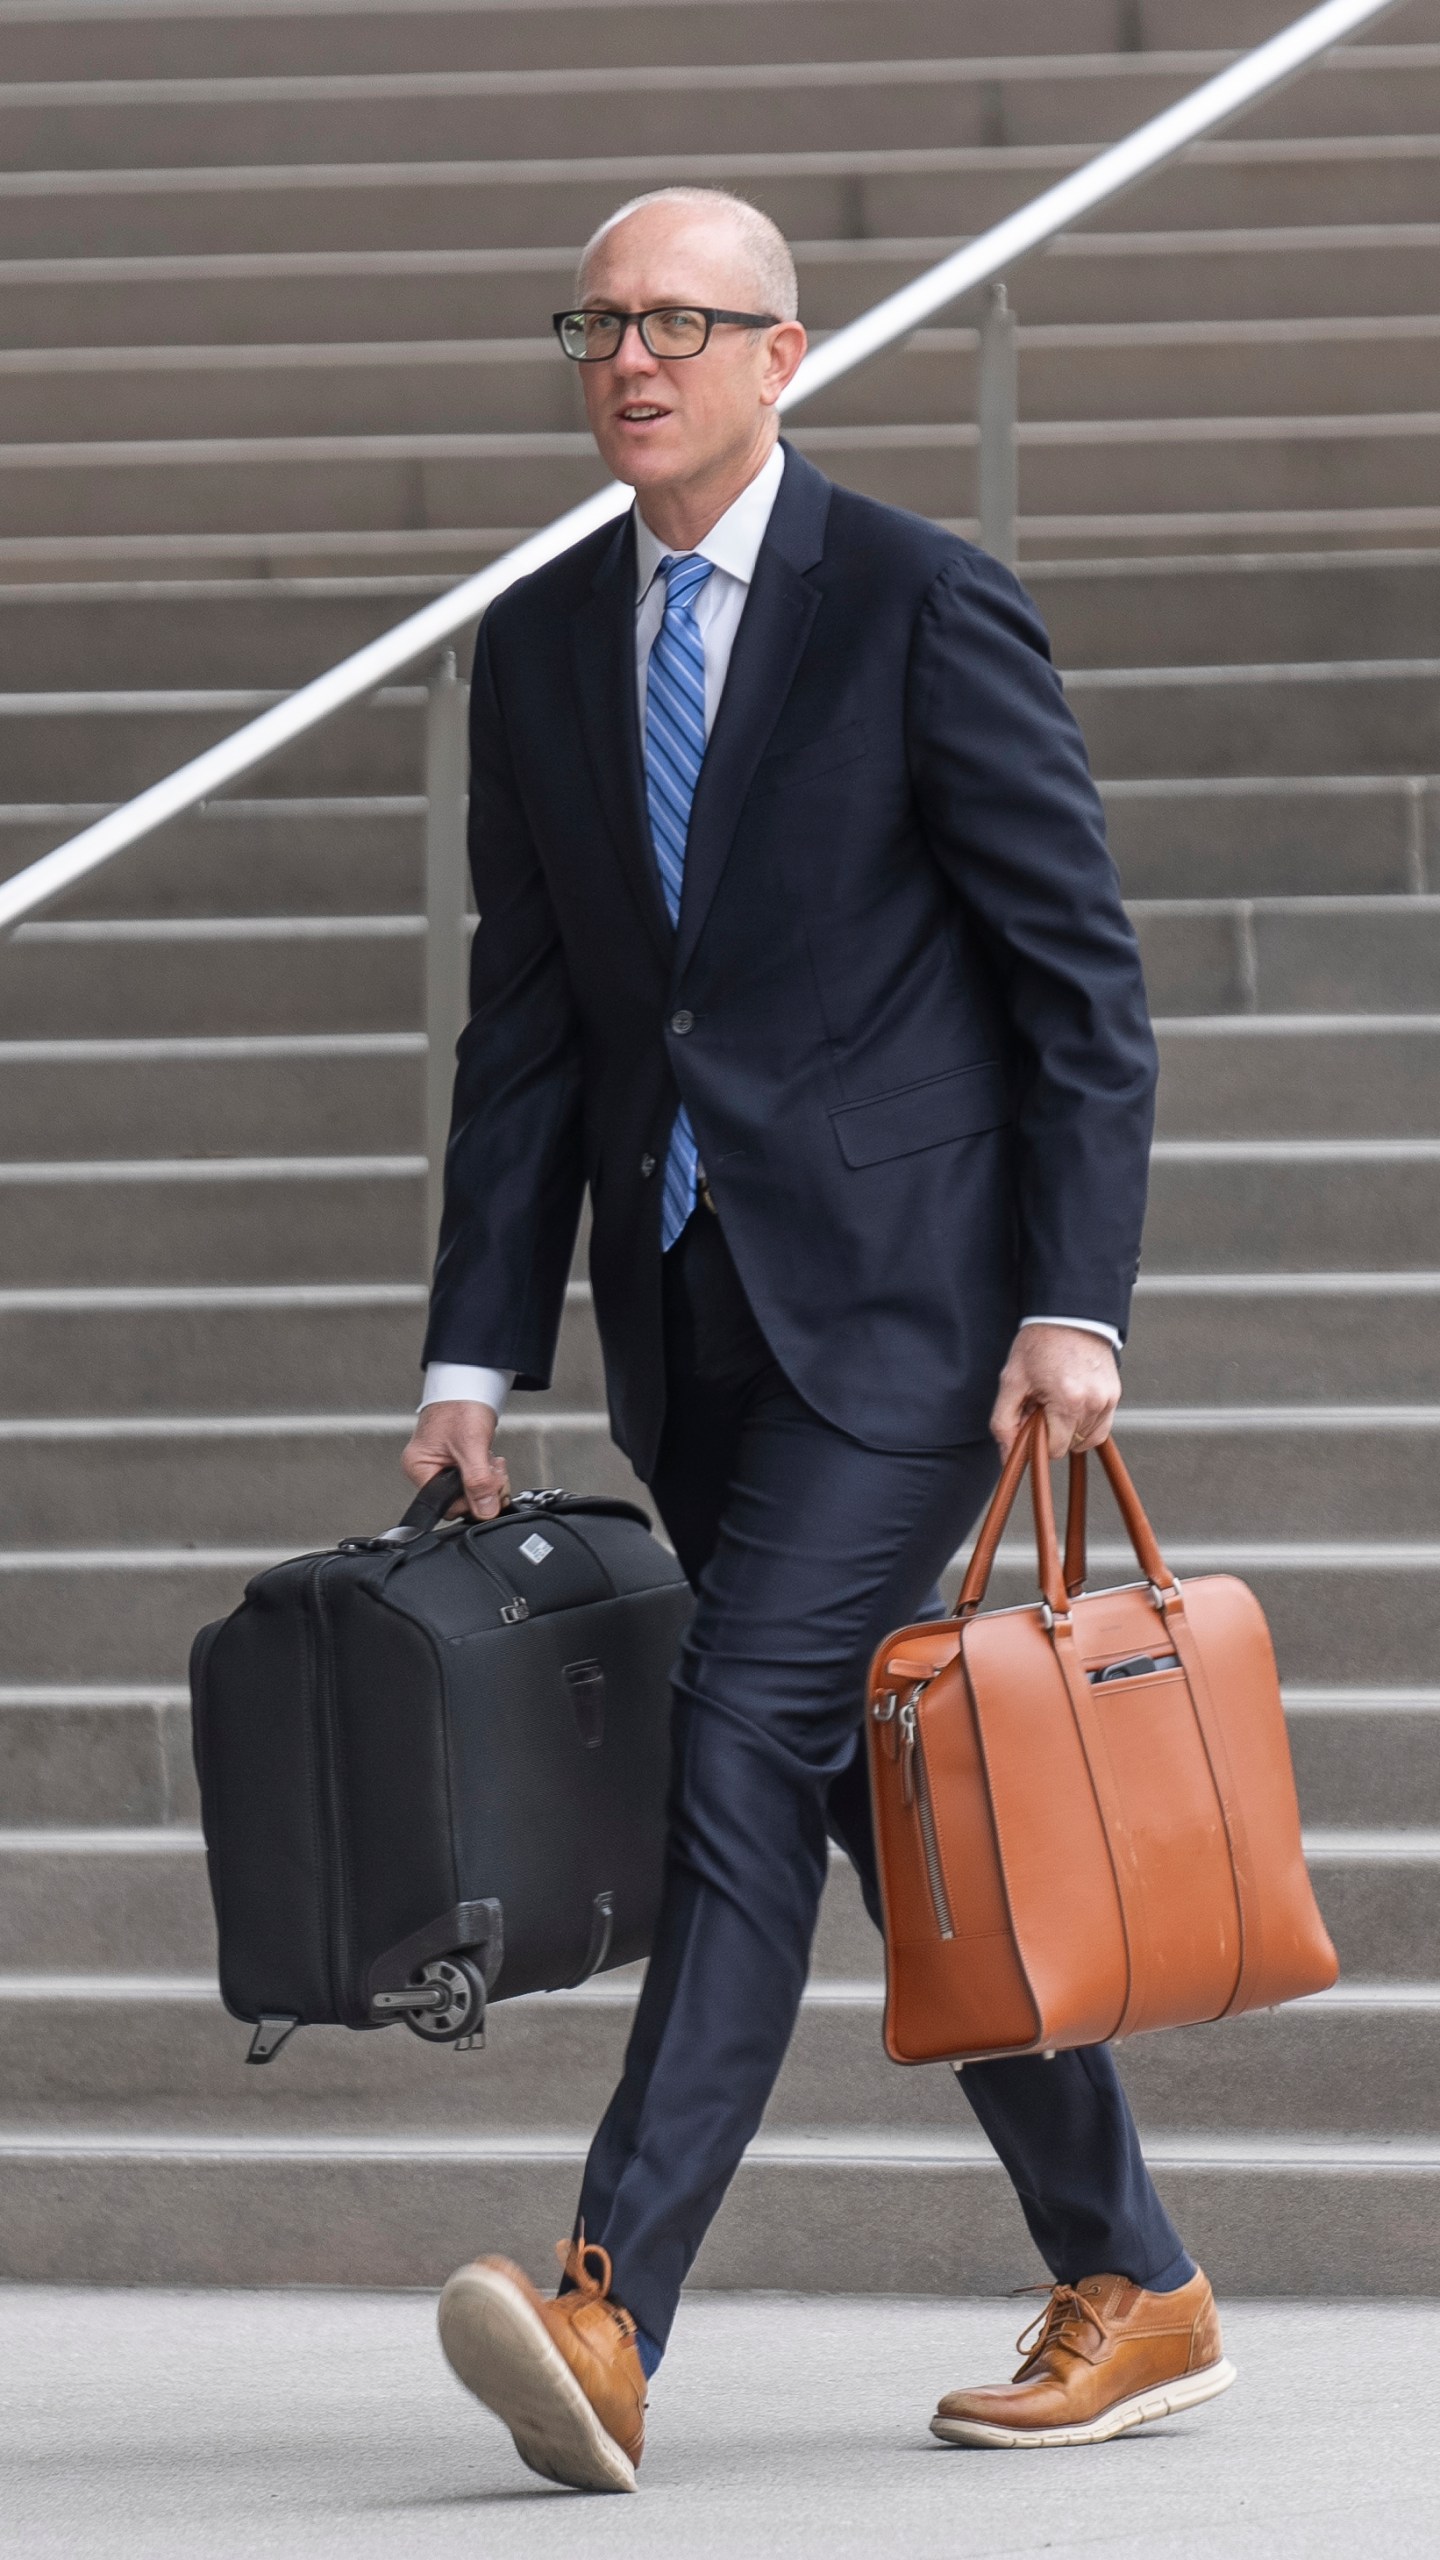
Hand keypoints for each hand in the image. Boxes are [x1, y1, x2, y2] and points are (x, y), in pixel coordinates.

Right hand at [401, 1400, 509, 1519]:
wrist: (471, 1381)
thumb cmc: (460, 1405)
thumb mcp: (471, 1446)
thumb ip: (478, 1482)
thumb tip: (485, 1510)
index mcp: (419, 1467)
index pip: (446, 1505)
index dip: (471, 1501)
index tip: (488, 1490)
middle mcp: (428, 1468)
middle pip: (460, 1499)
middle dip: (484, 1489)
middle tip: (495, 1473)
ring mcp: (443, 1464)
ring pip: (471, 1489)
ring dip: (489, 1479)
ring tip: (493, 1461)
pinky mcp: (458, 1459)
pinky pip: (475, 1477)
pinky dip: (488, 1472)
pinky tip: (491, 1458)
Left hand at [989, 1325, 1120, 1461]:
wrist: (1068, 1314)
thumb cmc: (1040, 1343)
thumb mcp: (1012, 1381)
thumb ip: (1004, 1422)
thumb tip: (1007, 1456)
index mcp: (1068, 1401)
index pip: (1054, 1449)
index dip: (1036, 1438)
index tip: (1030, 1417)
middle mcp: (1094, 1403)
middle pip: (1070, 1445)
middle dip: (1052, 1432)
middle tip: (1041, 1404)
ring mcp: (1108, 1399)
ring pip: (1087, 1439)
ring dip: (1069, 1428)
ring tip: (1057, 1400)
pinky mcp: (1115, 1394)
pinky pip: (1101, 1426)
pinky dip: (1085, 1422)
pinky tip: (1071, 1403)